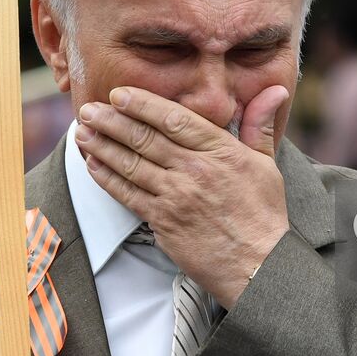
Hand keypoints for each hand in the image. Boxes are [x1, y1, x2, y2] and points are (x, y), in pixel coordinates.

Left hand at [74, 85, 290, 307]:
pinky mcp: (164, 222)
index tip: (120, 93)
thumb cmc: (264, 214)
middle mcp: (195, 170)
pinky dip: (107, 178)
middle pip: (145, 138)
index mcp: (221, 151)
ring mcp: (176, 197)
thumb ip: (260, 125)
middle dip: (112, 121)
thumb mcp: (267, 164)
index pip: (174, 118)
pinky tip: (93, 165)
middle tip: (88, 109)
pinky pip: (128, 195)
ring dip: (102, 146)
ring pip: (131, 164)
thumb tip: (275, 90)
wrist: (259, 265)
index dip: (143, 104)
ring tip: (82, 132)